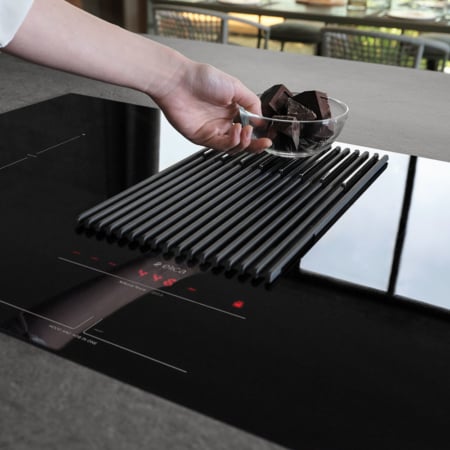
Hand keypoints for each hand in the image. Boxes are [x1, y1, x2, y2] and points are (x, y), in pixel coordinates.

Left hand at [152, 62, 270, 152]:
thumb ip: (251, 102)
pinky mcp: (201, 138)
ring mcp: (212, 131)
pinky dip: (231, 142)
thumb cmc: (202, 78)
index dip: (259, 135)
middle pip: (242, 142)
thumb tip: (261, 118)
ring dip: (243, 142)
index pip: (249, 129)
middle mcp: (222, 123)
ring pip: (233, 147)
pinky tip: (236, 131)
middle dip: (255, 144)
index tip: (269, 136)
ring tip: (246, 130)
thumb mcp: (235, 86)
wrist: (178, 81)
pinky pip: (220, 146)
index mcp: (232, 111)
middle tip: (265, 142)